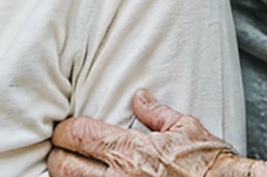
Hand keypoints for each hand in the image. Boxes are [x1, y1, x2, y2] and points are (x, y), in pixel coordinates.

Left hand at [48, 90, 251, 176]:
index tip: (62, 130)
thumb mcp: (185, 128)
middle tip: (58, 151)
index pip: (79, 134)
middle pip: (65, 166)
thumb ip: (156, 112)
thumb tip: (139, 97)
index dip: (64, 131)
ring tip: (68, 171)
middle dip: (56, 156)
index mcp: (130, 150)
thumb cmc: (209, 165)